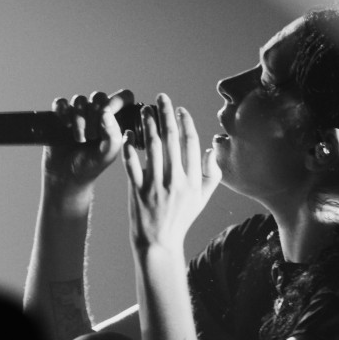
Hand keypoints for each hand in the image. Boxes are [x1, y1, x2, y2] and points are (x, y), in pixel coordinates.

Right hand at [42, 89, 132, 197]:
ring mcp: (79, 113)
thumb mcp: (108, 153)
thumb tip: (106, 111)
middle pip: (99, 97)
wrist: (68, 175)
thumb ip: (113, 135)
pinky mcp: (61, 115)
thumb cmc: (92, 165)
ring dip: (79, 118)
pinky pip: (61, 103)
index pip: (124, 97)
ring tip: (80, 139)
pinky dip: (63, 111)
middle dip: (95, 115)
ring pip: (80, 100)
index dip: (118, 100)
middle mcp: (97, 113)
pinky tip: (66, 125)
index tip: (108, 113)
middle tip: (92, 136)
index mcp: (114, 119)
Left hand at [123, 93, 221, 253]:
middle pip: (171, 139)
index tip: (180, 109)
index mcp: (193, 181)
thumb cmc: (181, 218)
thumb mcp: (202, 198)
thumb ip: (210, 174)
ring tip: (144, 109)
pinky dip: (129, 146)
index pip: (191, 143)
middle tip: (161, 97)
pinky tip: (127, 132)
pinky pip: (131, 163)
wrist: (158, 242)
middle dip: (165, 114)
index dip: (186, 122)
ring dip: (147, 124)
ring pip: (151, 147)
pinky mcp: (136, 191)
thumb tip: (209, 150)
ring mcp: (155, 186)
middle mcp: (175, 181)